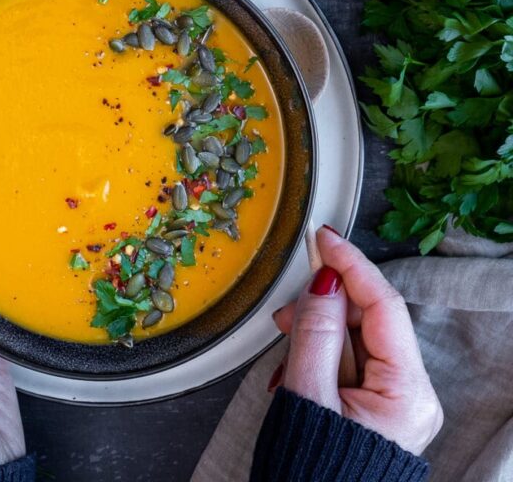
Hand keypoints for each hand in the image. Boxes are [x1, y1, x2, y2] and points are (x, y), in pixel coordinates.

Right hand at [270, 226, 442, 455]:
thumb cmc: (312, 471)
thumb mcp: (308, 394)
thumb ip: (315, 332)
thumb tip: (323, 281)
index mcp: (406, 393)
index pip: (383, 306)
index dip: (351, 265)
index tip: (325, 238)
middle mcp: (410, 394)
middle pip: (368, 319)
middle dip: (325, 305)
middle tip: (288, 310)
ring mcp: (394, 399)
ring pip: (354, 336)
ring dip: (316, 331)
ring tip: (286, 349)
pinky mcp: (376, 403)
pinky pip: (348, 358)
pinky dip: (318, 353)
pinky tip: (295, 367)